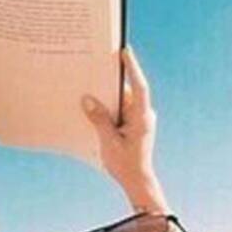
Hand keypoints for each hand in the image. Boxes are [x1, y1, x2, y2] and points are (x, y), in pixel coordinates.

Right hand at [82, 47, 167, 212]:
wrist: (137, 180)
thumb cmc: (126, 163)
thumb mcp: (108, 141)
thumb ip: (99, 120)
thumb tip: (87, 100)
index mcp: (142, 118)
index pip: (139, 87)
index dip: (132, 68)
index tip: (125, 51)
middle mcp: (143, 115)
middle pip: (127, 90)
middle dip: (111, 77)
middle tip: (96, 58)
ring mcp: (139, 119)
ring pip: (121, 99)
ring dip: (106, 92)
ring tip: (88, 78)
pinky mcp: (133, 123)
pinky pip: (119, 108)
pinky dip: (107, 104)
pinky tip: (91, 100)